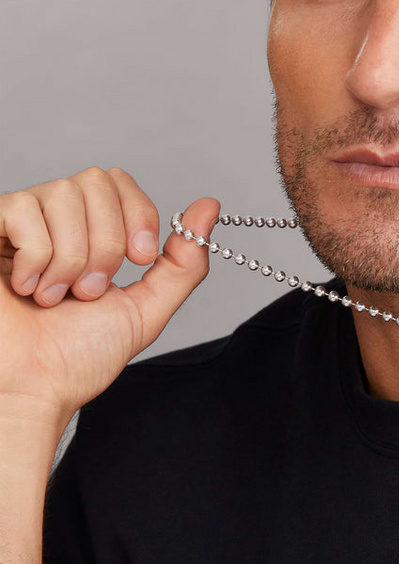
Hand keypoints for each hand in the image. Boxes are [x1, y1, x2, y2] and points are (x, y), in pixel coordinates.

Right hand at [0, 167, 219, 427]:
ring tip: (58, 296)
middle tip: (91, 289)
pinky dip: (37, 257)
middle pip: (96, 181)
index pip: (119, 181)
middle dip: (107, 242)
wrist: (33, 389)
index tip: (140, 259)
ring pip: (64, 193)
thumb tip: (209, 207)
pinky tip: (27, 288)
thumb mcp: (147, 305)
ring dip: (73, 257)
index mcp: (89, 232)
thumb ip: (183, 260)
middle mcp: (53, 220)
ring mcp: (18, 223)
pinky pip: (22, 209)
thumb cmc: (79, 356)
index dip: (137, 214)